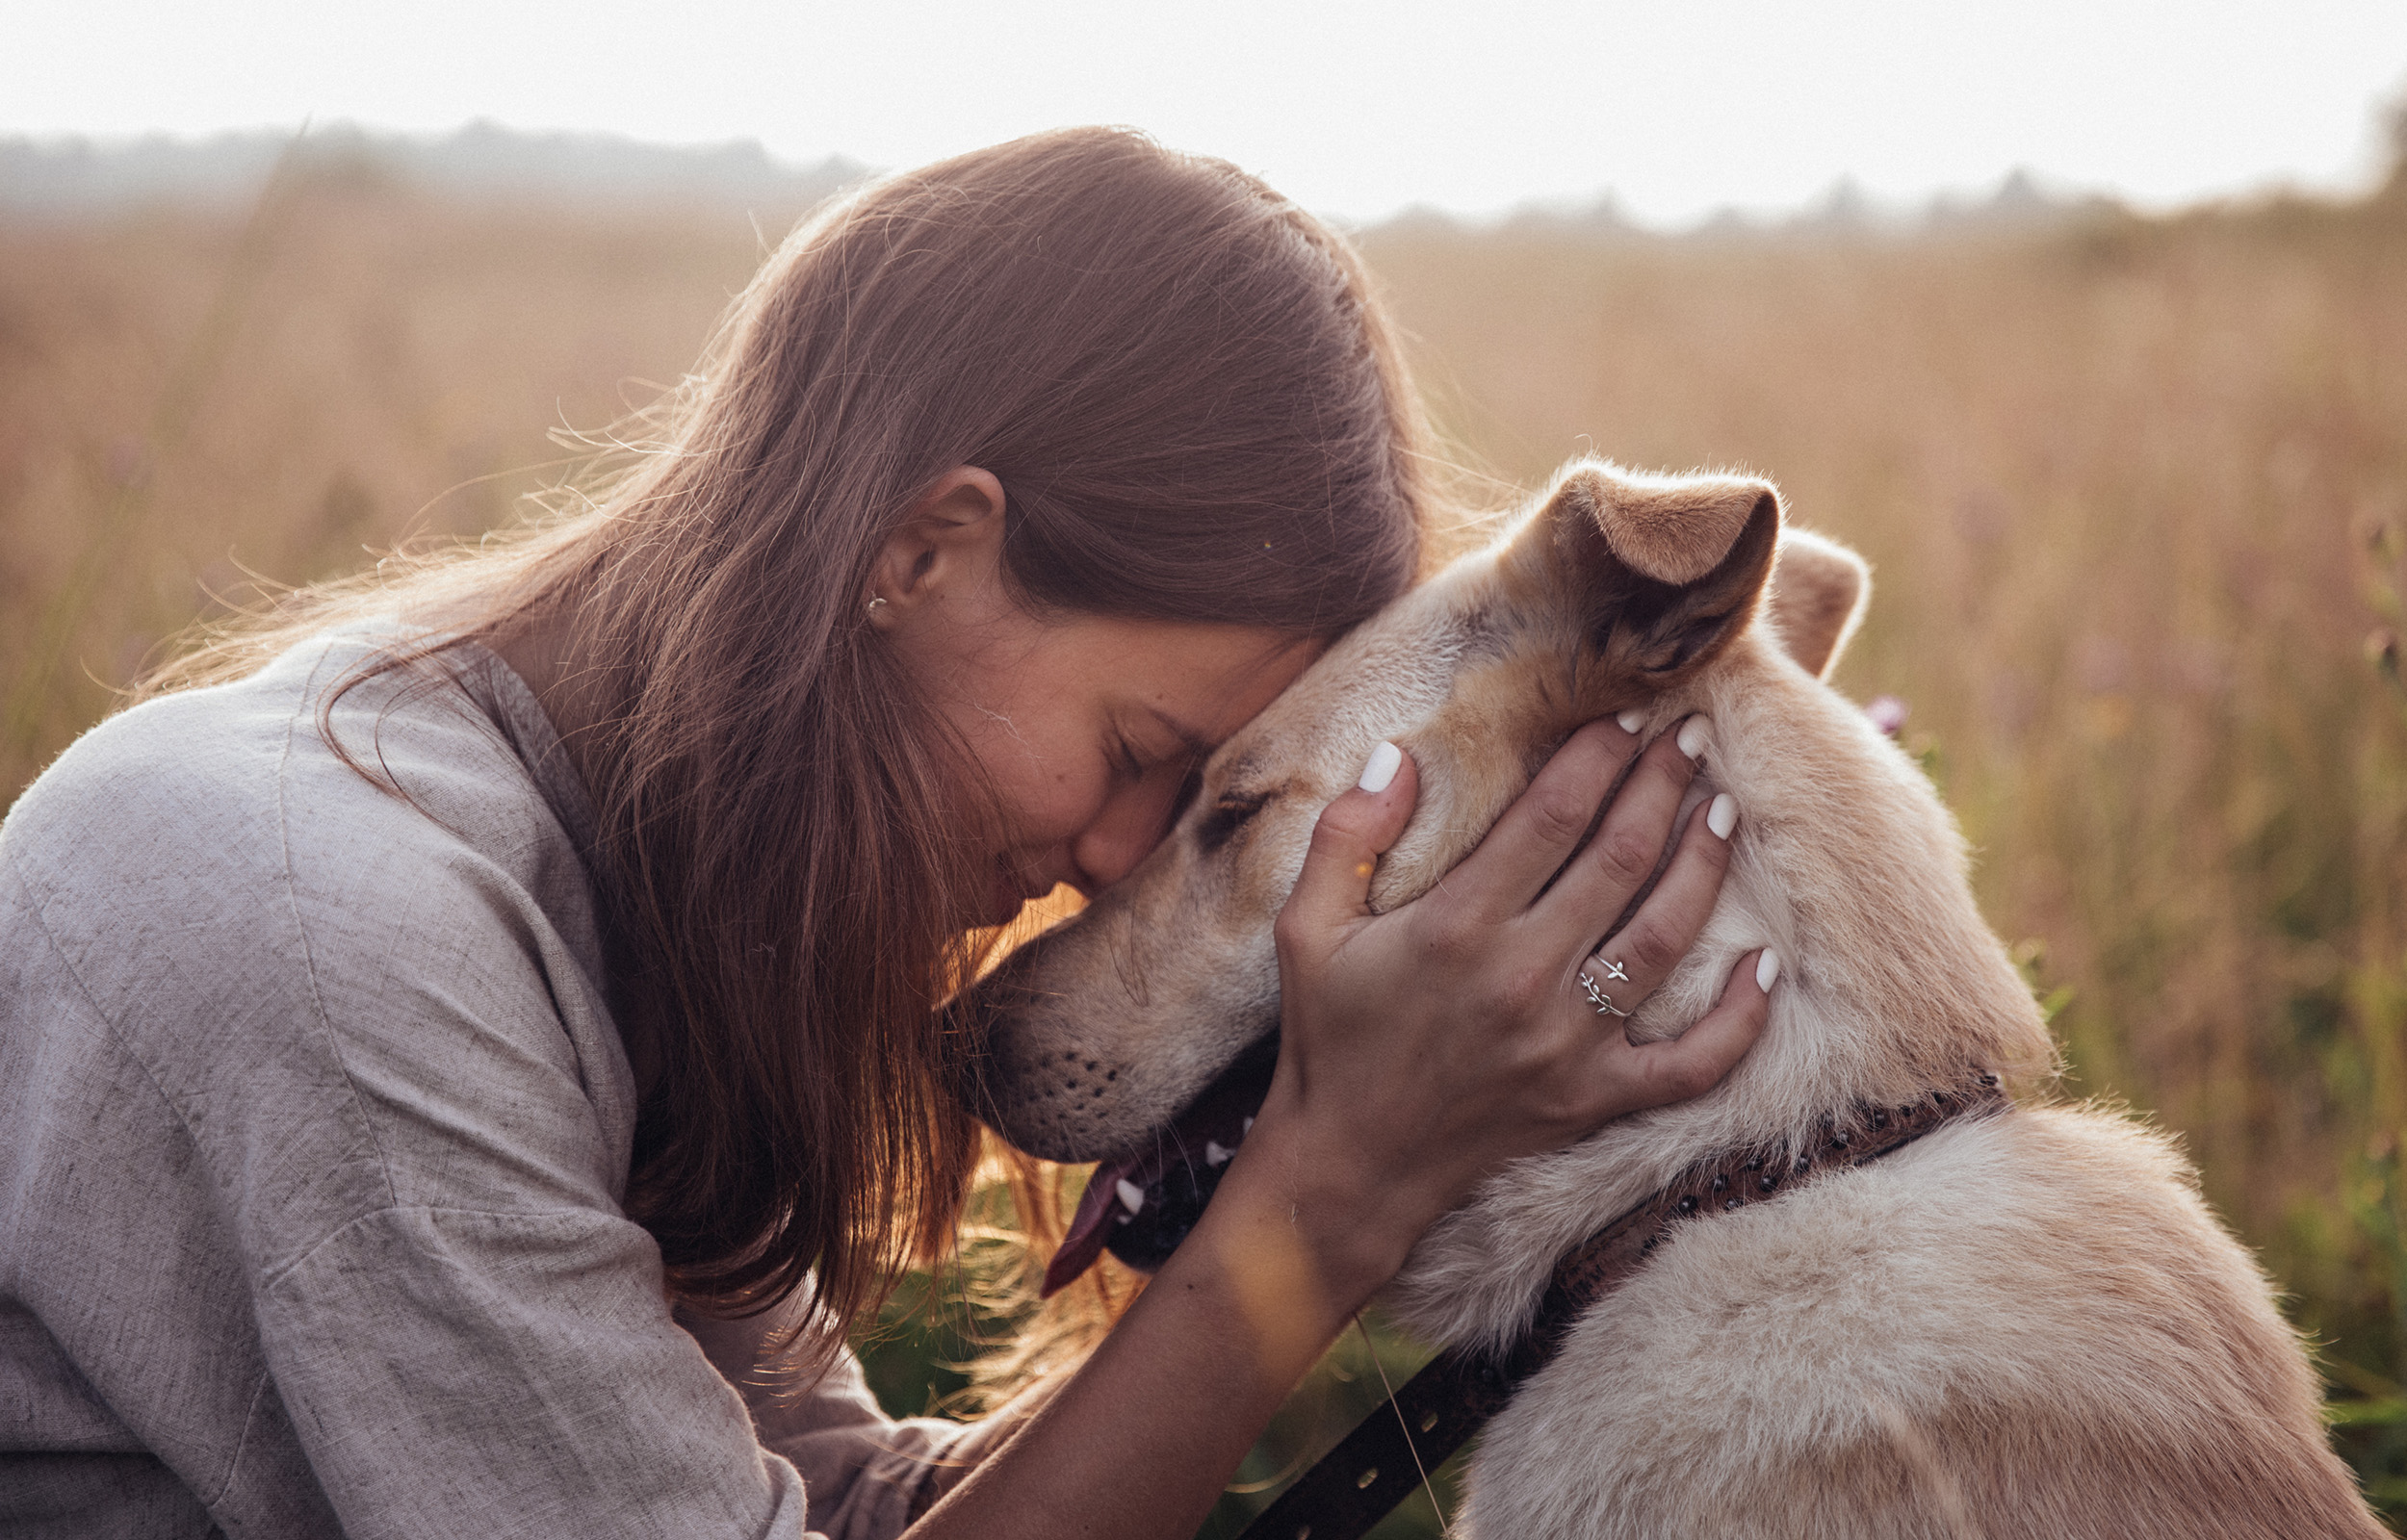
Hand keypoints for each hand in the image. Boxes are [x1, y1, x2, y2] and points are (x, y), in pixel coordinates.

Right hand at [1246, 715, 1772, 1299]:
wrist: (1348, 1168)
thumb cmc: (1328, 1039)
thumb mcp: (1306, 929)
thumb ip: (1346, 836)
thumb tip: (1401, 755)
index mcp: (1456, 926)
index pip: (1552, 815)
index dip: (1598, 756)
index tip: (1625, 717)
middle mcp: (1521, 979)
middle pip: (1621, 859)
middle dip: (1662, 786)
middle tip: (1689, 737)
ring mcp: (1567, 1045)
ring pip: (1664, 937)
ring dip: (1703, 866)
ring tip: (1722, 811)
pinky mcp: (1594, 1099)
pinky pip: (1692, 1062)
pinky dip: (1740, 1019)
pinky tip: (1766, 966)